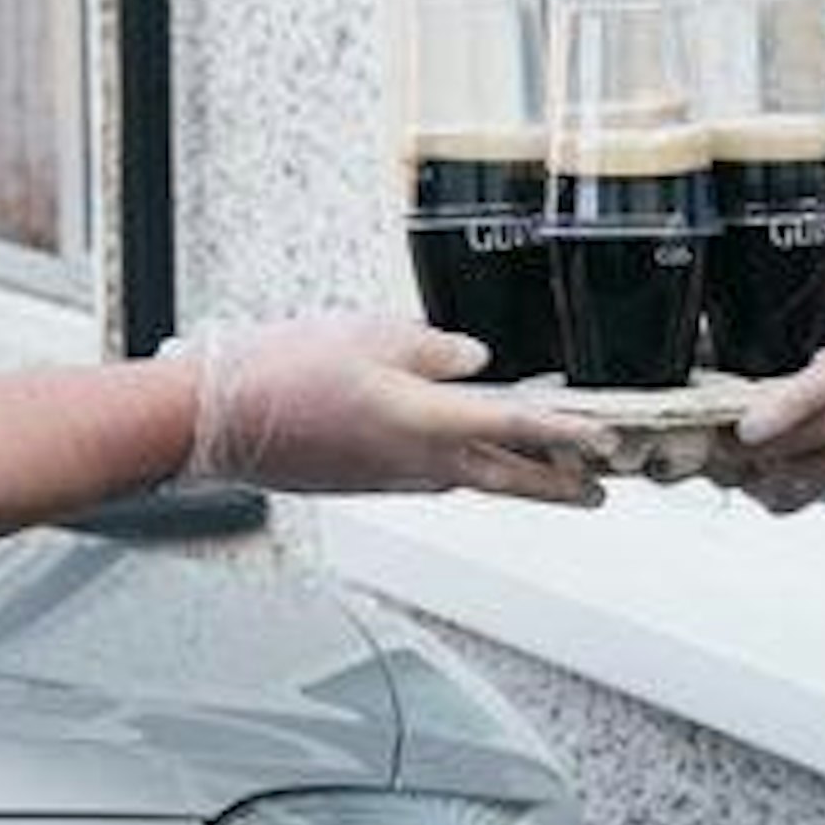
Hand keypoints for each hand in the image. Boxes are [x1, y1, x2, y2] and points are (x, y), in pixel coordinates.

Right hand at [182, 316, 610, 504]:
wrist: (214, 421)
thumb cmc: (280, 373)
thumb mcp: (367, 334)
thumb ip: (432, 347)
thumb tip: (473, 358)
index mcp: (425, 421)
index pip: (518, 427)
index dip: (571, 433)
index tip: (609, 441)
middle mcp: (419, 463)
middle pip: (508, 478)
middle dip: (560, 484)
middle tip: (602, 490)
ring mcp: (394, 478)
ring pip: (474, 480)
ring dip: (519, 479)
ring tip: (557, 477)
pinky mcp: (371, 481)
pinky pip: (436, 477)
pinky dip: (469, 470)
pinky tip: (473, 459)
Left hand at [728, 281, 824, 509]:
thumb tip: (824, 369)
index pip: (818, 391)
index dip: (774, 413)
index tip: (742, 425)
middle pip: (813, 438)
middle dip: (762, 450)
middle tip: (723, 455)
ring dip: (783, 476)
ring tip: (745, 478)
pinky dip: (821, 483)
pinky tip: (791, 488)